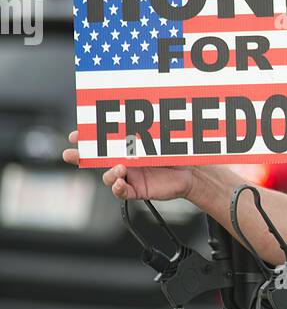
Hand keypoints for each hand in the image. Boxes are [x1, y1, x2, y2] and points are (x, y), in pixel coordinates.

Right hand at [62, 131, 195, 202]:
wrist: (193, 170)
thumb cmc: (177, 150)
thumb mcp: (157, 135)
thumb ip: (142, 128)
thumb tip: (129, 117)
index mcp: (126, 145)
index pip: (101, 140)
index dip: (86, 138)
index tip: (77, 134)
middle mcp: (125, 160)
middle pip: (96, 160)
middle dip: (81, 156)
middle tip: (71, 154)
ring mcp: (130, 176)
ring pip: (107, 176)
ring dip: (107, 172)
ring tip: (119, 168)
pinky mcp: (137, 190)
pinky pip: (120, 192)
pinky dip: (117, 187)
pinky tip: (119, 182)